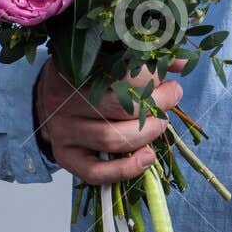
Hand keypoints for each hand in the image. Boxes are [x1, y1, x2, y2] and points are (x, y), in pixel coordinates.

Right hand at [34, 57, 184, 184]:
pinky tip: (147, 159)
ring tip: (162, 124)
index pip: (118, 72)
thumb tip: (183, 61)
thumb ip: (145, 60)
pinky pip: (94, 171)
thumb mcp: (109, 59)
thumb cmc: (86, 78)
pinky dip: (124, 170)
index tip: (172, 82)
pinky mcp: (65, 156)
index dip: (152, 79)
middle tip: (171, 99)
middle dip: (155, 105)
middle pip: (117, 106)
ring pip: (110, 138)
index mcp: (75, 68)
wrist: (48, 99)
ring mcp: (64, 131)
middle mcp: (65, 100)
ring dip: (146, 134)